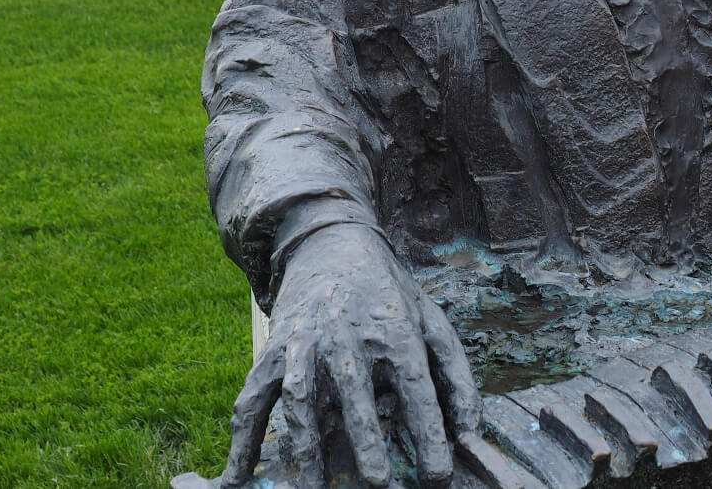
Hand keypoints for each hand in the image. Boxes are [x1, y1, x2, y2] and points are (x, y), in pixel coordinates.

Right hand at [217, 224, 480, 488]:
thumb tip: (473, 432)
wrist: (331, 246)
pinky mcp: (273, 352)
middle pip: (356, 392)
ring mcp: (305, 343)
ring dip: (306, 444)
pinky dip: (242, 439)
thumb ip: (455, 375)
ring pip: (301, 397)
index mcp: (395, 330)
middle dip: (365, 439)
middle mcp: (347, 336)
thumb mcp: (431, 321)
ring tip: (315, 486)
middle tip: (376, 482)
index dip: (427, 431)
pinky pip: (253, 398)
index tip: (437, 474)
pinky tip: (239, 476)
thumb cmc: (390, 296)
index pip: (415, 386)